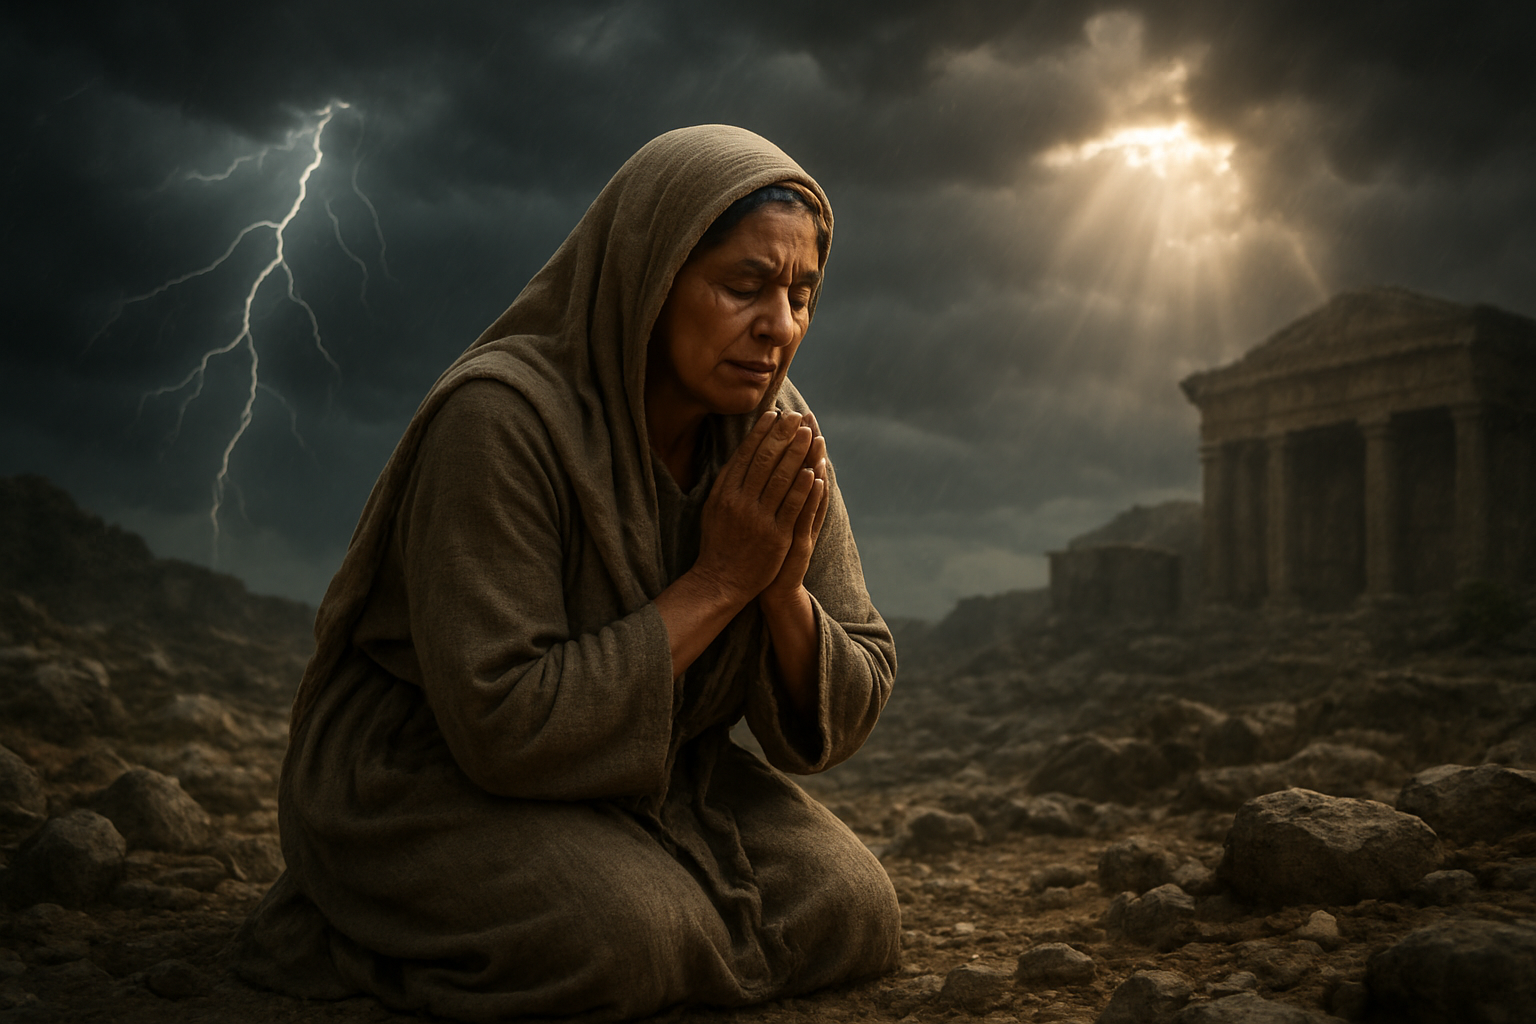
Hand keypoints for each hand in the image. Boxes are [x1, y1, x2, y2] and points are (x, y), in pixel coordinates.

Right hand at [694, 410, 817, 603]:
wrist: (720, 581)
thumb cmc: (718, 543)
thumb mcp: (713, 508)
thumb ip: (726, 482)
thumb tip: (740, 454)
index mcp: (724, 492)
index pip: (745, 454)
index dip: (761, 433)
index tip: (774, 414)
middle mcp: (739, 502)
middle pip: (764, 461)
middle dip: (782, 435)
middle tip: (796, 416)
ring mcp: (758, 519)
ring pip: (780, 479)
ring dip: (796, 454)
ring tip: (809, 434)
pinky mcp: (775, 536)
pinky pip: (792, 507)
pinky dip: (804, 487)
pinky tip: (814, 471)